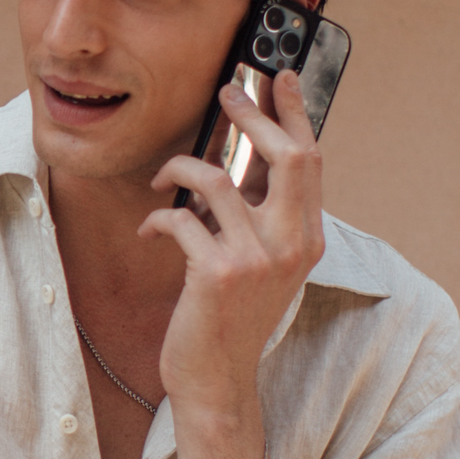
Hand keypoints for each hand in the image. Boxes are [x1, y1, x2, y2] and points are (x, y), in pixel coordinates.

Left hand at [141, 68, 323, 458]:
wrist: (217, 381)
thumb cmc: (231, 321)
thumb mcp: (262, 266)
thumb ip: (261, 218)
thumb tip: (242, 163)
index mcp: (307, 239)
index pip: (311, 160)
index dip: (296, 113)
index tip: (280, 77)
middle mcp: (291, 245)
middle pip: (283, 155)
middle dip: (252, 115)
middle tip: (226, 93)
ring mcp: (257, 259)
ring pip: (217, 179)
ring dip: (180, 168)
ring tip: (160, 177)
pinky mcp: (217, 273)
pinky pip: (181, 218)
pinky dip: (158, 216)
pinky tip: (149, 226)